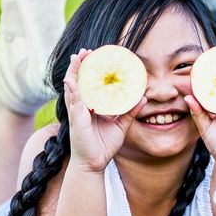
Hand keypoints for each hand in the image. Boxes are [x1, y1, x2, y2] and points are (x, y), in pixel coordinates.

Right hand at [62, 49, 146, 172]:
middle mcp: (81, 107)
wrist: (94, 164)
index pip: (89, 84)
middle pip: (78, 81)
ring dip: (74, 72)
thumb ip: (130, 111)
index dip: (90, 70)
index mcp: (90, 107)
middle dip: (80, 66)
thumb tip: (143, 98)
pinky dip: (73, 90)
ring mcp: (77, 113)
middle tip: (85, 51)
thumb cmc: (104, 145)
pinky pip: (74, 102)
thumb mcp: (121, 125)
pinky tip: (72, 81)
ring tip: (76, 58)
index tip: (95, 56)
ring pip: (73, 87)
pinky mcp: (76, 120)